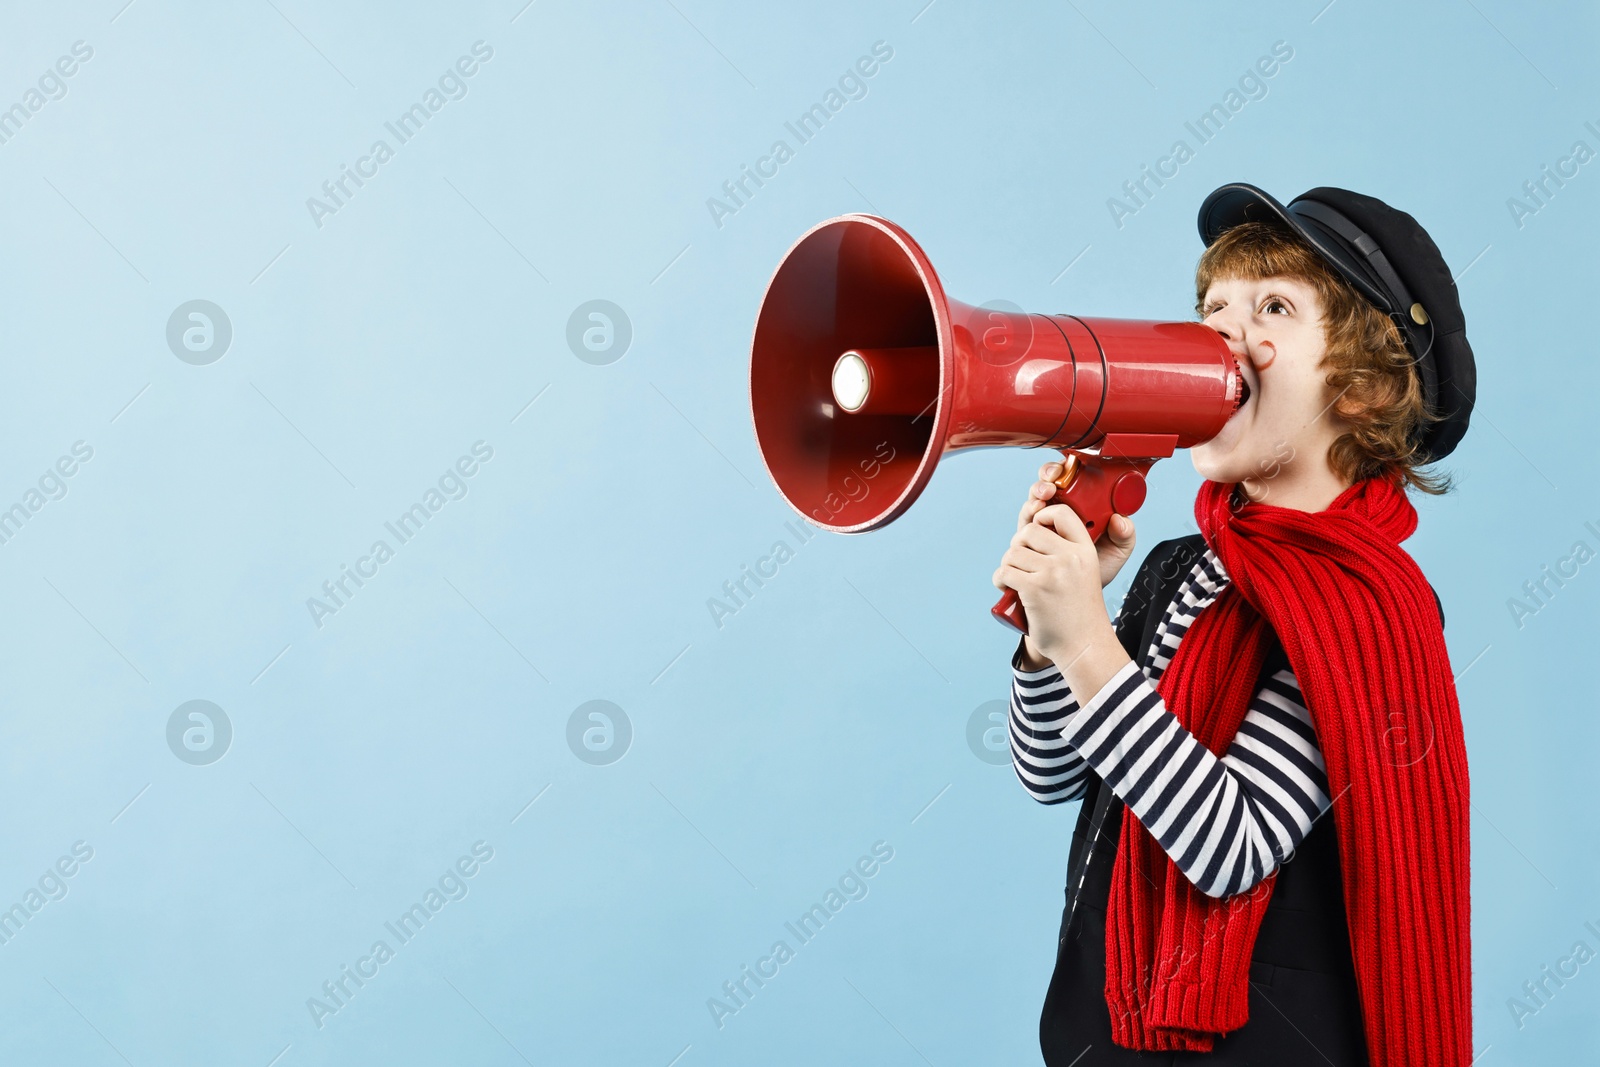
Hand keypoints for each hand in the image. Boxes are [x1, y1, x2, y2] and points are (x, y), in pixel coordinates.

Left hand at [993, 500, 1119, 669]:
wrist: (1084, 645)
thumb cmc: (1078, 610)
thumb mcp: (1083, 572)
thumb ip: (1065, 550)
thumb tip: (1029, 527)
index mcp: (1085, 551)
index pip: (1061, 513)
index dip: (1042, 516)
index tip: (1034, 534)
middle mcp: (1071, 558)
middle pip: (1028, 531)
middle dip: (1018, 545)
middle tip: (1020, 564)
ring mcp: (1053, 573)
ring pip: (1012, 553)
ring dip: (1007, 566)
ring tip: (1015, 580)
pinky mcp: (1034, 589)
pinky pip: (1004, 572)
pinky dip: (1000, 580)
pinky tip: (1008, 589)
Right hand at [1014, 461, 1137, 589]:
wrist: (1078, 598)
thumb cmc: (1096, 571)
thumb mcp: (1117, 552)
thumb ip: (1125, 535)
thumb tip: (1120, 520)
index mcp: (1078, 508)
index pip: (1067, 479)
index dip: (1063, 469)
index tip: (1065, 469)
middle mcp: (1055, 514)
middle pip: (1044, 486)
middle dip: (1044, 479)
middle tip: (1049, 487)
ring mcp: (1039, 528)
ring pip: (1031, 504)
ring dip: (1033, 499)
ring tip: (1040, 504)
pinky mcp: (1026, 544)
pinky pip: (1021, 529)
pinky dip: (1024, 524)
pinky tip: (1031, 524)